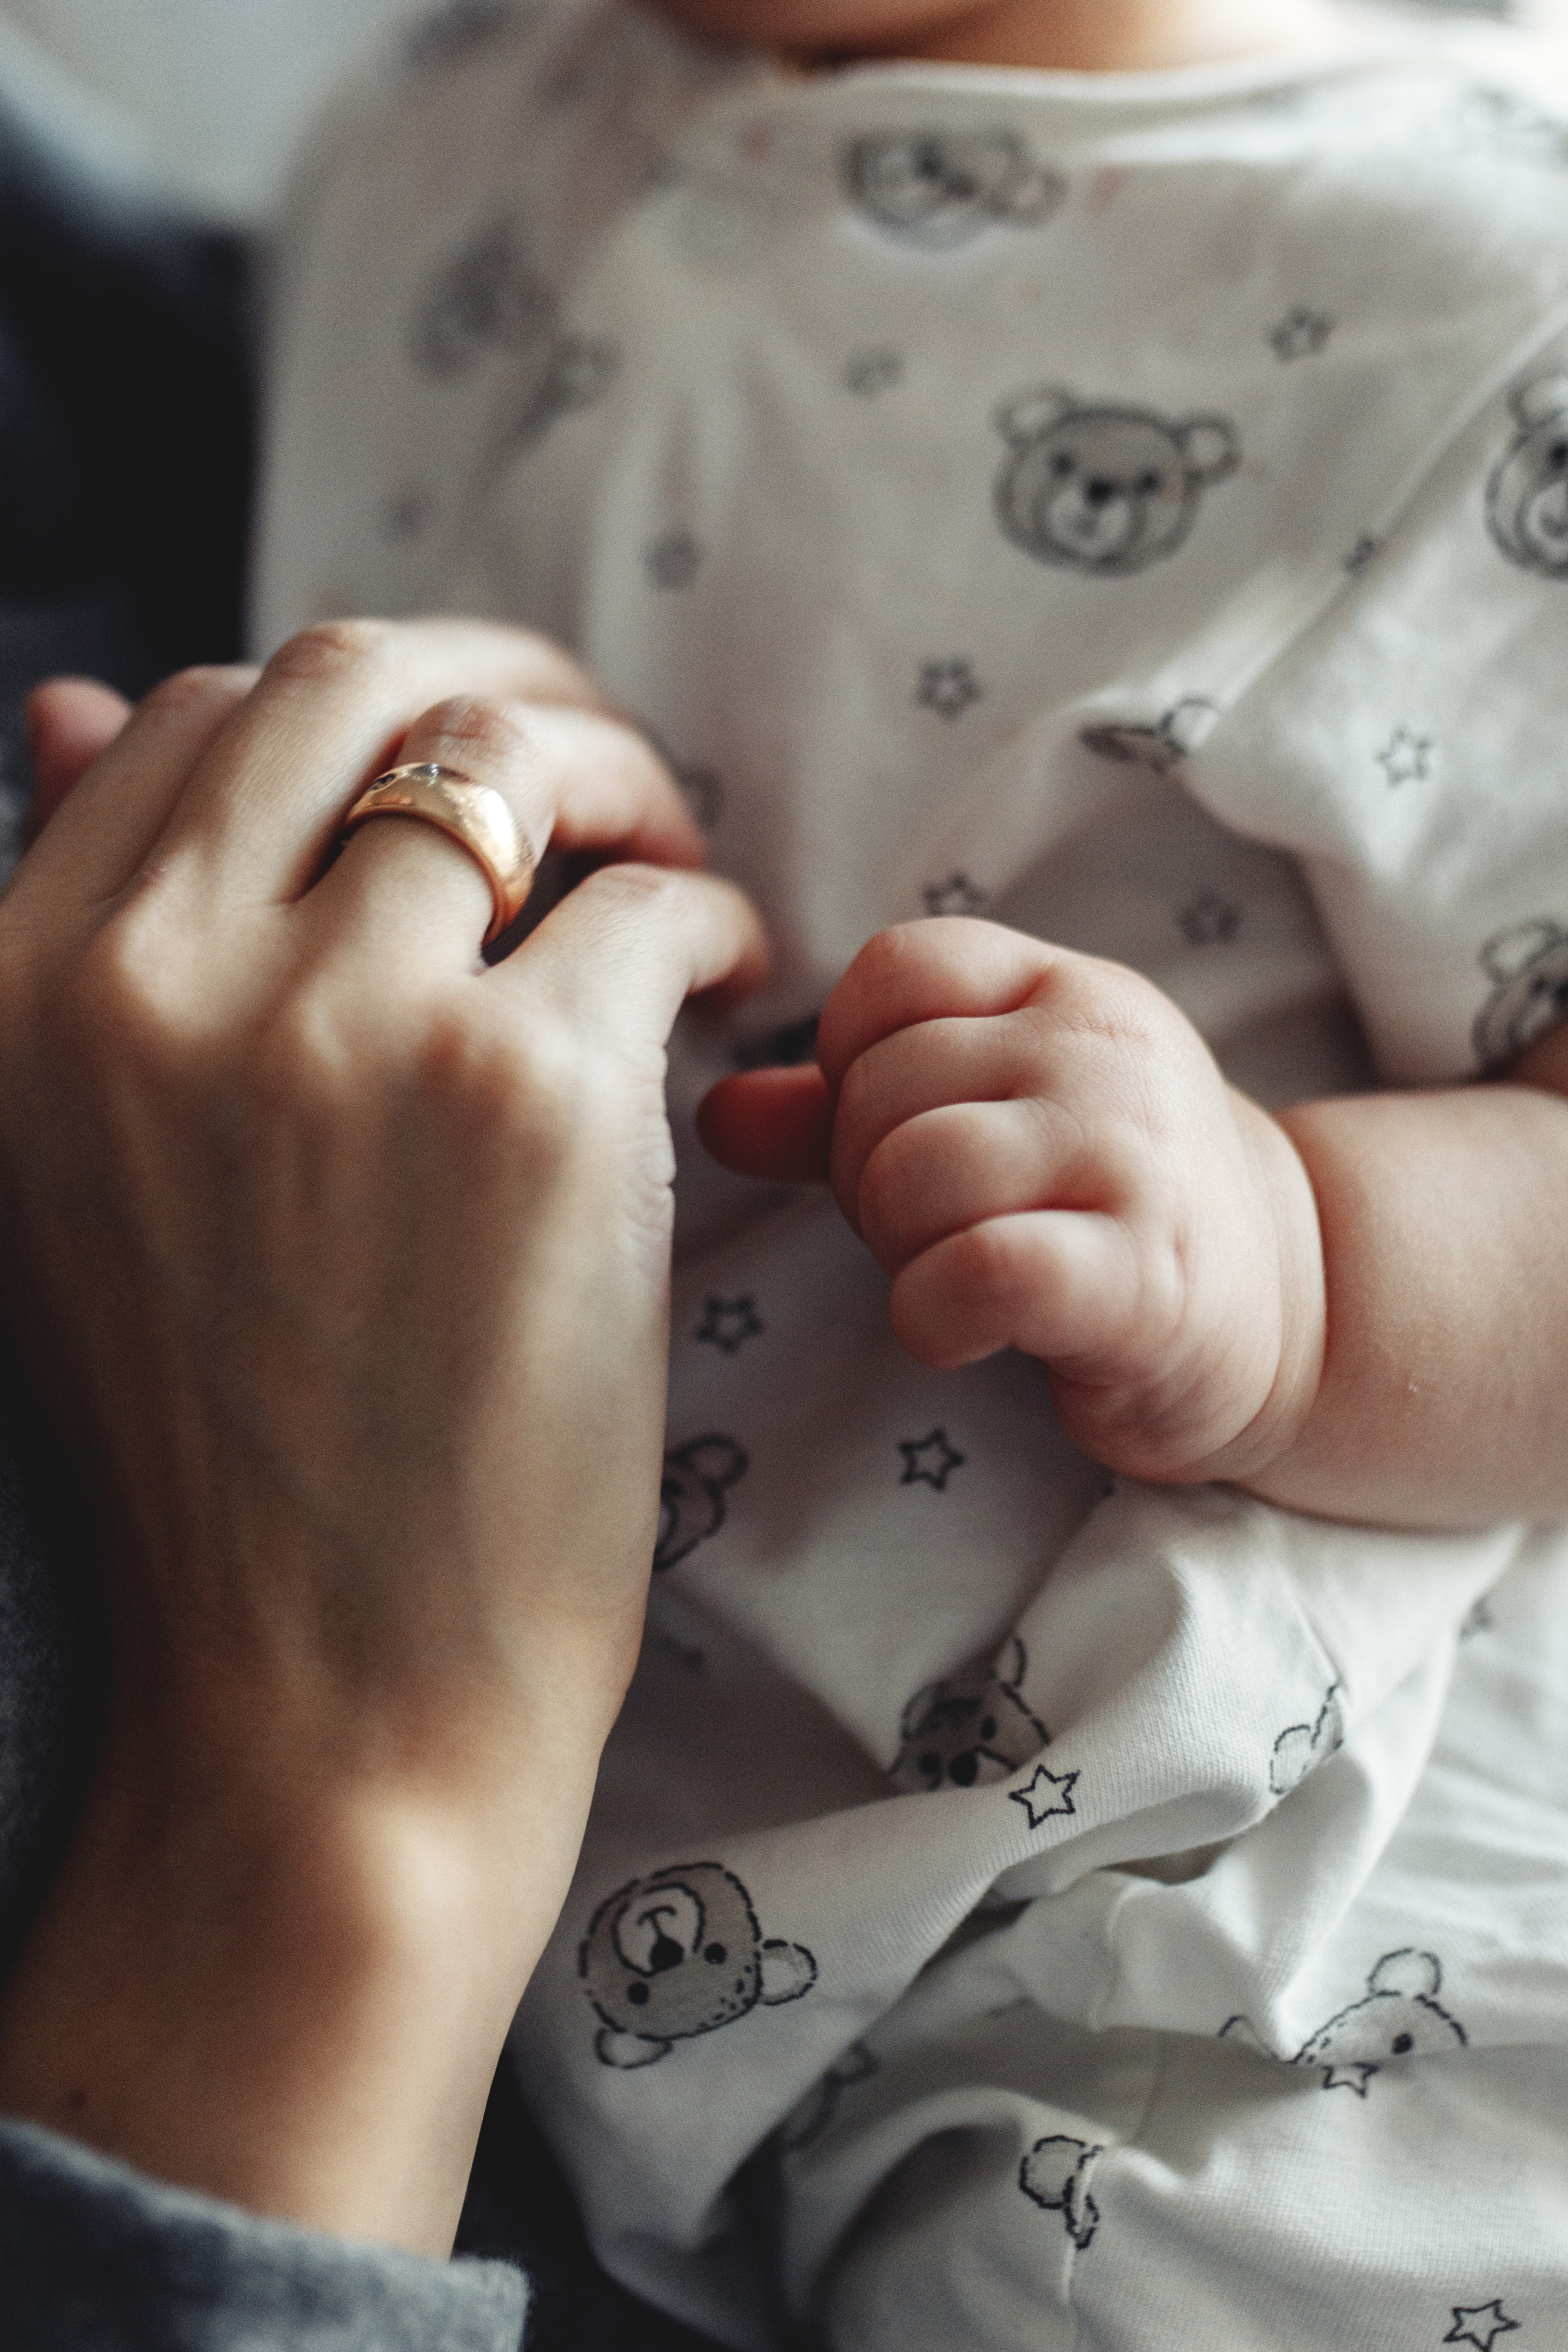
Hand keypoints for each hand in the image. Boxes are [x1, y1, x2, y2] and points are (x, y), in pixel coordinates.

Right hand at [0, 619, 765, 2248]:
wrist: (326, 1706)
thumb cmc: (227, 1460)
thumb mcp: (86, 1177)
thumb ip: (97, 931)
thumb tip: (75, 695)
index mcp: (23, 990)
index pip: (195, 713)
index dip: (354, 718)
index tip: (459, 787)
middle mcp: (155, 979)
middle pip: (354, 678)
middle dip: (497, 688)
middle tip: (600, 781)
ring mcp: (341, 1028)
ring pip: (513, 759)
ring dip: (623, 785)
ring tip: (673, 871)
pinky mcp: (525, 1101)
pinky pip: (650, 908)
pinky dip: (708, 919)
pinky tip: (725, 990)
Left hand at [702, 917, 1324, 1485]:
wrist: (1293, 1311)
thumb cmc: (1106, 1208)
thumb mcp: (989, 1121)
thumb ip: (846, 1109)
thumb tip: (717, 1111)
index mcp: (1064, 990)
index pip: (895, 970)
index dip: (852, 1060)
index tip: (895, 1133)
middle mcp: (1105, 1051)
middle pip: (884, 1085)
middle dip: (868, 1177)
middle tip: (931, 1232)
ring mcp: (1133, 1158)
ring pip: (916, 1170)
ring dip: (898, 1249)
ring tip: (953, 1276)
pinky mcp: (1143, 1276)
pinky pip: (977, 1268)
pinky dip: (935, 1315)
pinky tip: (964, 1332)